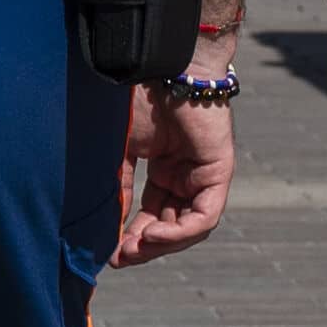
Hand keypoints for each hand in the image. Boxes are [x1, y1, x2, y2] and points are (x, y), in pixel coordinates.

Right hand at [112, 79, 234, 262]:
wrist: (159, 68)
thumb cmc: (140, 100)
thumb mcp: (123, 153)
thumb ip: (119, 188)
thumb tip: (107, 226)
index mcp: (167, 171)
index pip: (154, 215)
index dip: (134, 237)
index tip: (110, 254)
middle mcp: (189, 176)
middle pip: (173, 226)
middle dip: (147, 246)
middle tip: (120, 259)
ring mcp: (206, 175)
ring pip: (191, 227)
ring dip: (163, 243)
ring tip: (134, 249)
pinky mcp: (220, 172)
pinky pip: (206, 216)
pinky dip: (181, 231)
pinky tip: (153, 234)